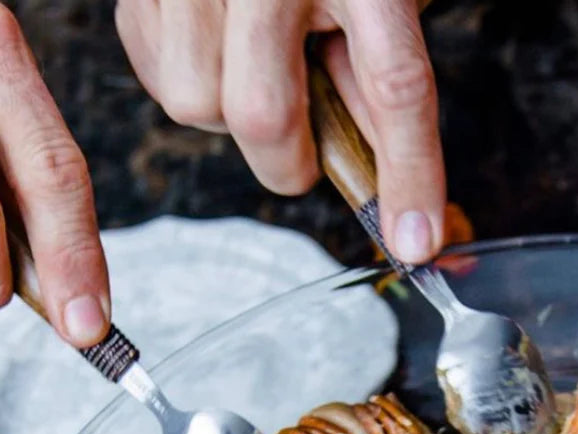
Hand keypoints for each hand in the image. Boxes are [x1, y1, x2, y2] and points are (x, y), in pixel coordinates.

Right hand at [116, 0, 444, 263]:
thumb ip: (378, 83)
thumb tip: (386, 186)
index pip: (394, 85)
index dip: (409, 174)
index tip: (415, 240)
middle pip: (263, 114)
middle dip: (288, 159)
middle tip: (306, 146)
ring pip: (200, 105)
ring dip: (233, 117)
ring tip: (260, 69)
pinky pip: (161, 81)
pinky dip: (194, 87)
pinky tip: (221, 49)